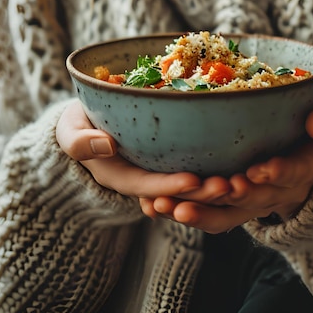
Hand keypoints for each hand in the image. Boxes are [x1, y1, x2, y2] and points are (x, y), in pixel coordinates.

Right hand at [56, 99, 223, 198]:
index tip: (193, 181)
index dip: (170, 186)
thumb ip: (81, 142)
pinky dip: (214, 163)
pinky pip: (194, 162)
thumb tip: (106, 145)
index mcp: (120, 175)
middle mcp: (144, 176)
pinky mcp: (170, 154)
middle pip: (175, 189)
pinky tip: (239, 160)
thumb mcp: (70, 132)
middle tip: (229, 184)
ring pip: (190, 179)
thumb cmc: (76, 126)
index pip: (147, 185)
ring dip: (215, 182)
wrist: (85, 121)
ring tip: (242, 177)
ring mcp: (158, 167)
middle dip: (203, 191)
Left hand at [139, 93, 312, 232]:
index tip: (259, 171)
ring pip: (228, 211)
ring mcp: (257, 197)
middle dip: (227, 199)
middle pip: (256, 199)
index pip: (298, 173)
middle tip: (202, 196)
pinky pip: (212, 210)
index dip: (280, 173)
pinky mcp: (235, 199)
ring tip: (166, 207)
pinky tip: (153, 207)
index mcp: (309, 167)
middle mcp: (281, 189)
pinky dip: (185, 209)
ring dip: (198, 211)